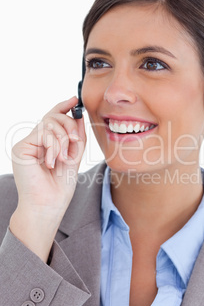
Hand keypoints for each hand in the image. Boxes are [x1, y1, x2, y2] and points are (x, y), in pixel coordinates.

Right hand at [10, 96, 85, 261]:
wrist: (48, 204)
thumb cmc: (60, 186)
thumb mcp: (74, 156)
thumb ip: (76, 137)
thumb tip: (80, 116)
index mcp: (46, 144)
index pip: (52, 119)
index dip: (63, 107)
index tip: (75, 100)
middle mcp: (34, 142)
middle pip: (53, 117)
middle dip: (69, 126)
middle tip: (76, 141)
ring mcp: (26, 144)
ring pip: (49, 123)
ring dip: (62, 140)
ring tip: (63, 158)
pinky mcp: (21, 148)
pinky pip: (43, 133)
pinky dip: (53, 145)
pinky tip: (51, 161)